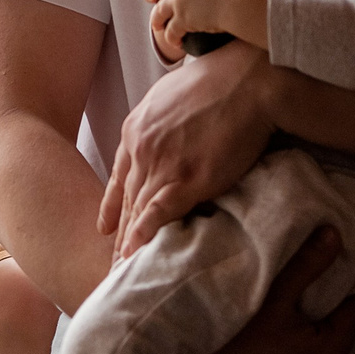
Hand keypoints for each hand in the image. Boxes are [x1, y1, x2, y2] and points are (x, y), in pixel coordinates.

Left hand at [98, 41, 275, 256]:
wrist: (247, 81)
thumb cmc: (220, 80)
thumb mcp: (172, 94)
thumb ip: (162, 119)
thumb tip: (168, 129)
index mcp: (136, 129)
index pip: (120, 177)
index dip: (114, 207)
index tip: (107, 229)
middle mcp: (141, 149)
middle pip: (127, 200)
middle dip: (118, 234)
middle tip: (112, 263)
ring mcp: (161, 164)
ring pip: (138, 211)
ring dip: (128, 245)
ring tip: (121, 273)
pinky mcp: (186, 179)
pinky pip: (158, 214)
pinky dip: (144, 235)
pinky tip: (133, 255)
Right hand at [162, 227, 354, 353]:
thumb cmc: (229, 339)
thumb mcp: (272, 297)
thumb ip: (307, 265)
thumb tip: (336, 236)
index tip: (353, 253)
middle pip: (341, 330)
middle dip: (335, 300)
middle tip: (330, 267)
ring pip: (324, 348)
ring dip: (318, 325)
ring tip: (308, 294)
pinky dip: (304, 346)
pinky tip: (289, 328)